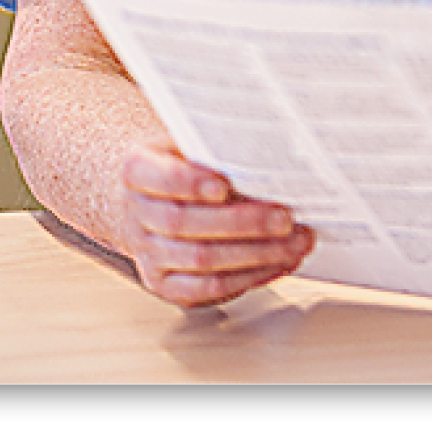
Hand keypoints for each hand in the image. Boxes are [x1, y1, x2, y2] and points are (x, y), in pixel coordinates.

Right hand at [116, 143, 313, 307]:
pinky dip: (248, 277)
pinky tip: (278, 263)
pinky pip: (206, 288)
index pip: (158, 177)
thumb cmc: (185, 164)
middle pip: (184, 223)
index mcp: (137, 171)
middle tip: (285, 218)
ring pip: (200, 259)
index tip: (224, 185)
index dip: (189, 183)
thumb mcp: (191, 143)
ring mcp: (147, 254)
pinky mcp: (165, 284)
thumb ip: (217, 148)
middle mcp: (136, 215)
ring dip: (256, 254)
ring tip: (295, 242)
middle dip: (242, 223)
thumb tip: (270, 155)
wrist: (155, 199)